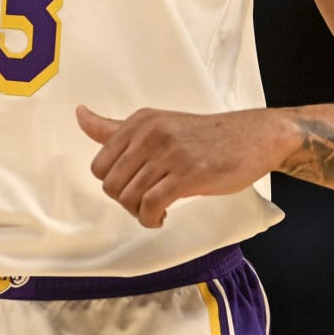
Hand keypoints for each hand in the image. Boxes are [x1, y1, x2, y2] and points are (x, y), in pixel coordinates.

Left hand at [76, 105, 282, 227]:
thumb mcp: (157, 124)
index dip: (114, 185)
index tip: (133, 188)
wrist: (254, 137)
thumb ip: (116, 127)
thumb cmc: (205, 135)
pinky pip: (151, 205)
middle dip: (125, 202)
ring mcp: (169, 153)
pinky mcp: (188, 174)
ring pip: (129, 197)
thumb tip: (79, 115)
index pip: (100, 165)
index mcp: (140, 121)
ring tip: (155, 212)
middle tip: (146, 202)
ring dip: (139, 214)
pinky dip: (151, 219)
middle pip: (111, 184)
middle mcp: (151, 133)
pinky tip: (162, 218)